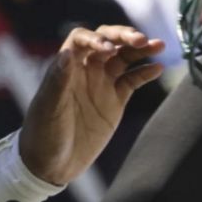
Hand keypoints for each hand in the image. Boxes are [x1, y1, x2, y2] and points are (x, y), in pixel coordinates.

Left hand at [20, 26, 163, 184]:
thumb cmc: (42, 135)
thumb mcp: (48, 108)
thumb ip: (58, 81)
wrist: (51, 165)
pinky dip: (145, 72)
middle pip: (106, 41)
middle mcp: (84, 71)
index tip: (108, 49)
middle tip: (141, 40)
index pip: (82, 39)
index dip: (96, 38)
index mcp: (65, 68)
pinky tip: (158, 68)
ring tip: (159, 45)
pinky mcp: (114, 101)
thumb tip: (68, 52)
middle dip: (123, 36)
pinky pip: (132, 80)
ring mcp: (100, 85)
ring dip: (140, 50)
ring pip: (123, 58)